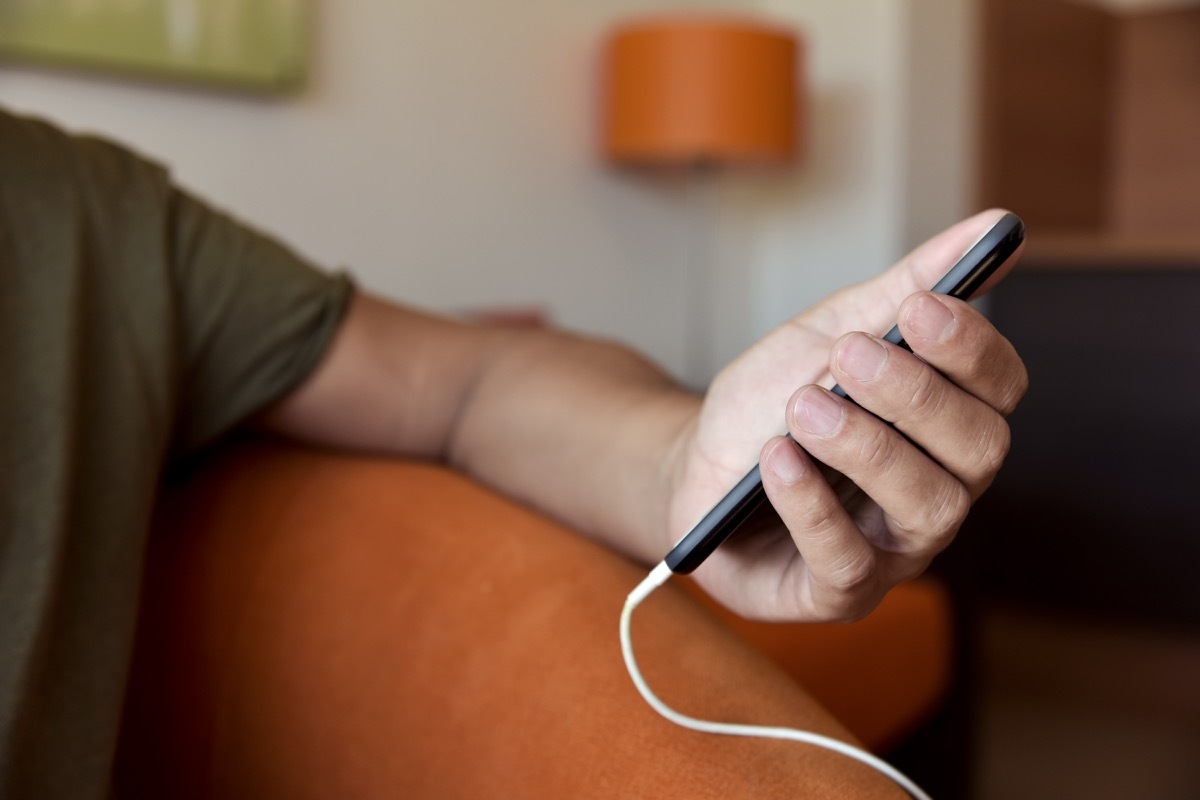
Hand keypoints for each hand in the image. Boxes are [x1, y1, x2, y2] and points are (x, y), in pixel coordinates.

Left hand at [667, 210, 1028, 620]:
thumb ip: (904, 289)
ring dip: (866, 447)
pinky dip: (813, 505)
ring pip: (926, 506)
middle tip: (849, 357)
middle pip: (978, 449)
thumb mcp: (826, 335)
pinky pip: (847, 561)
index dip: (971, 349)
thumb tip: (993, 224)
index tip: (920, 307)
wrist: (690, 465)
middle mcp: (938, 489)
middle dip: (915, 395)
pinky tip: (779, 461)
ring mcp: (893, 548)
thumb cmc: (769, 403)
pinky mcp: (837, 593)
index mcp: (946, 425)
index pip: (999, 389)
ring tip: (803, 407)